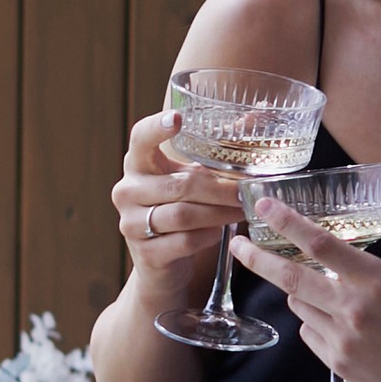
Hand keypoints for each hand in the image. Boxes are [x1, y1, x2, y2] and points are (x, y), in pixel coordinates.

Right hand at [110, 108, 240, 284]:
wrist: (159, 264)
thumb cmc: (178, 210)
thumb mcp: (188, 179)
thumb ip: (213, 154)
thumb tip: (253, 118)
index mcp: (137, 164)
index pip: (140, 138)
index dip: (156, 127)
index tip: (177, 118)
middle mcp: (127, 191)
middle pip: (180, 185)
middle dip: (220, 189)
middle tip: (247, 192)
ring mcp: (131, 223)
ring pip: (184, 215)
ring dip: (219, 213)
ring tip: (242, 211)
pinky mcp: (146, 253)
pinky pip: (185, 241)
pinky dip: (209, 236)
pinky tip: (220, 232)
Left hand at [229, 203, 380, 381]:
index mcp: (376, 281)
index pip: (320, 244)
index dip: (287, 222)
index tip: (264, 207)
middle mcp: (352, 308)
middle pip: (290, 278)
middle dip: (257, 258)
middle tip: (237, 243)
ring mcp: (341, 339)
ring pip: (299, 305)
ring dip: (300, 292)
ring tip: (324, 289)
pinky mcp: (337, 363)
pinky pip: (309, 333)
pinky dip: (315, 321)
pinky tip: (340, 322)